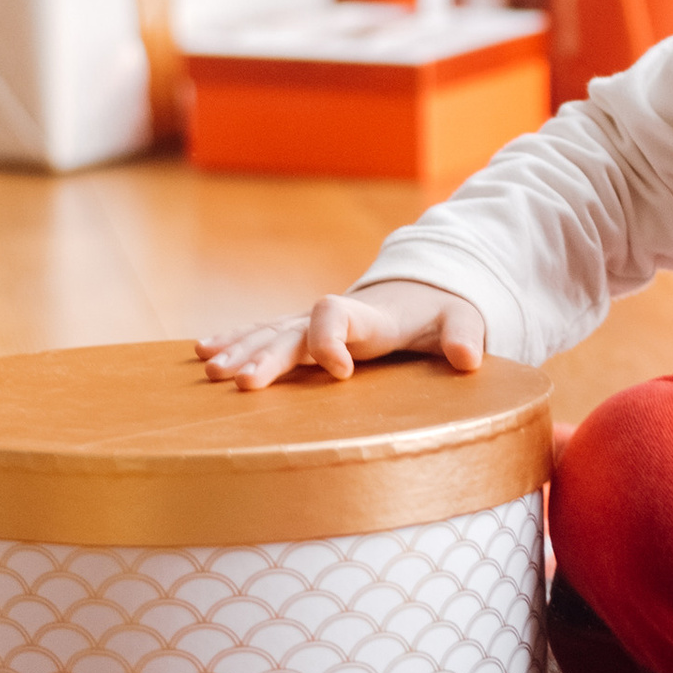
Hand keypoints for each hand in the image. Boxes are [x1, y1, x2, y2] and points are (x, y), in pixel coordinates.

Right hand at [197, 280, 486, 390]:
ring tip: (212, 371)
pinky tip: (204, 350)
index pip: (337, 315)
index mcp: (368, 316)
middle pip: (292, 332)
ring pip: (270, 334)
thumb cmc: (440, 311)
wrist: (419, 290)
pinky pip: (263, 333)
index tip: (340, 371)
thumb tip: (469, 359)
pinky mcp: (301, 332)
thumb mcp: (461, 318)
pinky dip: (235, 339)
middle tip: (243, 383)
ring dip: (241, 350)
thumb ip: (464, 334)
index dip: (332, 339)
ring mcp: (311, 324)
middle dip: (268, 355)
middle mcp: (332, 317)